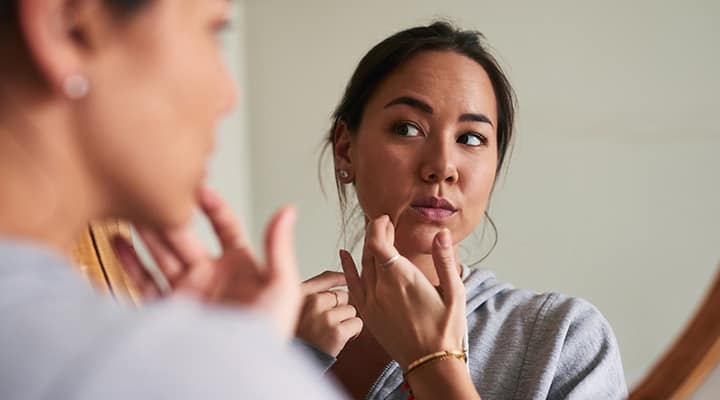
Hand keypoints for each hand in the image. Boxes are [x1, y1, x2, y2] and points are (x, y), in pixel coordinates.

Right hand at [112, 187, 301, 339]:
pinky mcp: (167, 313)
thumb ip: (279, 247)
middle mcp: (210, 278)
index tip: (199, 187)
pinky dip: (128, 263)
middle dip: (171, 216)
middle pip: (186, 238)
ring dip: (146, 234)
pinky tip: (118, 242)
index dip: (213, 206)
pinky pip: (142, 284)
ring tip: (131, 209)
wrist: (237, 375)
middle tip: (155, 192)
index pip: (225, 227)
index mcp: (240, 268)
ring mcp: (187, 294)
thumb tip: (289, 210)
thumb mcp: (282, 287)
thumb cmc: (267, 338)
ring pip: (161, 256)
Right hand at [296, 271, 362, 356]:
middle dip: (339, 308)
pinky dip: (352, 333)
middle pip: (343, 295)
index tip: (346, 280)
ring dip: (345, 322)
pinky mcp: (337, 332)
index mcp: (301, 293)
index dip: (340, 279)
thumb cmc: (296, 336)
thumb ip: (315, 290)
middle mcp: (313, 302)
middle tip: (327, 323)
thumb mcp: (295, 307)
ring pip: (351, 310)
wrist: (292, 365)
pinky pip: (356, 323)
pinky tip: (339, 339)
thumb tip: (343, 278)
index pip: (327, 277)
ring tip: (330, 332)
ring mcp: (325, 317)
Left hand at [339, 215, 465, 368]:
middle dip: (376, 233)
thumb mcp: (454, 292)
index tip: (386, 219)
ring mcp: (371, 301)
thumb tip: (441, 233)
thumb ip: (444, 260)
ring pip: (362, 265)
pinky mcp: (367, 313)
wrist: (430, 362)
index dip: (378, 226)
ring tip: (377, 237)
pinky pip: (352, 285)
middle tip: (386, 224)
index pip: (378, 242)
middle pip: (369, 250)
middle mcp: (382, 287)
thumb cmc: (445, 329)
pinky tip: (344, 255)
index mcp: (402, 278)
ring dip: (367, 247)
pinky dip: (347, 268)